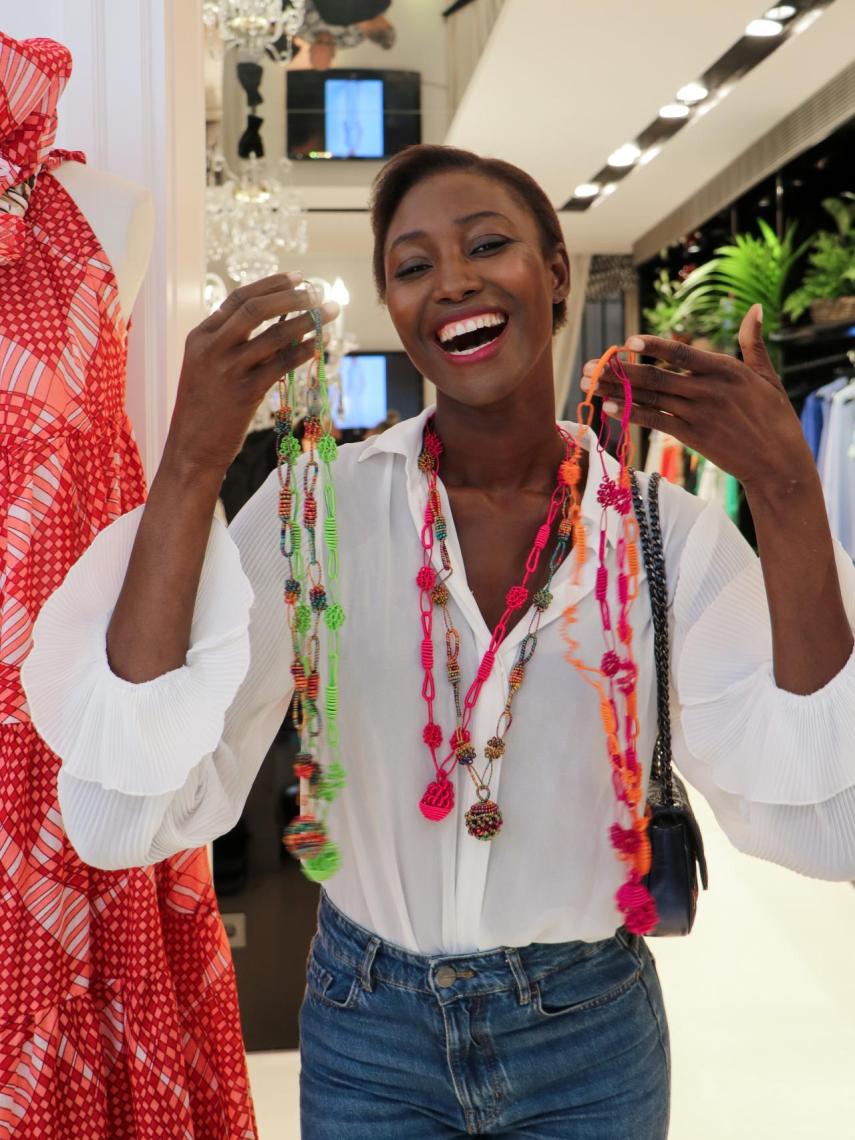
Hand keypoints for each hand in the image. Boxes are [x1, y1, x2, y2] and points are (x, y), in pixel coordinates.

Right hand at [163, 273, 339, 476]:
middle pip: (256, 308)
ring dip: (308, 321)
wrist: (190, 450)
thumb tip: (275, 322)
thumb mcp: (206, 369)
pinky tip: (322, 344)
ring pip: (275, 335)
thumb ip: (231, 344)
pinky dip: (305, 350)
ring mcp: (228, 369)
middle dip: (291, 296)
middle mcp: (211, 348)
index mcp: (200, 336)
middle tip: (318, 292)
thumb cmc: (205, 411)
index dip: (272, 285)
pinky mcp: (245, 392)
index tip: (299, 277)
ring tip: (330, 313)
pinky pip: (282, 364)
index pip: (238, 298)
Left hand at [580, 305, 815, 493]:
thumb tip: (756, 307)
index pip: (682, 354)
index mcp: (725, 369)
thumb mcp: (767, 375)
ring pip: (650, 399)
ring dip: (616, 391)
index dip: (653, 348)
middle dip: (618, 371)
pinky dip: (631, 415)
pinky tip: (608, 408)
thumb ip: (753, 342)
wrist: (777, 461)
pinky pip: (656, 422)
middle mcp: (708, 390)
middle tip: (589, 365)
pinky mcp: (692, 436)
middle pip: (655, 377)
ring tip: (588, 383)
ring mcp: (698, 415)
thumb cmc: (774, 415)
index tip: (628, 342)